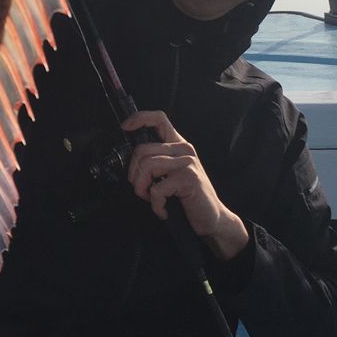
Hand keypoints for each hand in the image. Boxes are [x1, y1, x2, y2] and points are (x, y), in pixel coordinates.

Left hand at [122, 110, 248, 261]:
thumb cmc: (187, 198)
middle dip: (133, 174)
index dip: (139, 119)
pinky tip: (164, 210)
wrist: (211, 218)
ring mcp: (187, 162)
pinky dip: (156, 205)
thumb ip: (157, 161)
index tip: (125, 127)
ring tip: (152, 200)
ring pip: (146, 167)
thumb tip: (132, 159)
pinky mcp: (188, 177)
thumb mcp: (172, 174)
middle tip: (143, 191)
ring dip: (142, 189)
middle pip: (142, 149)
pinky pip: (157, 189)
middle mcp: (184, 149)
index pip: (159, 119)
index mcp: (178, 145)